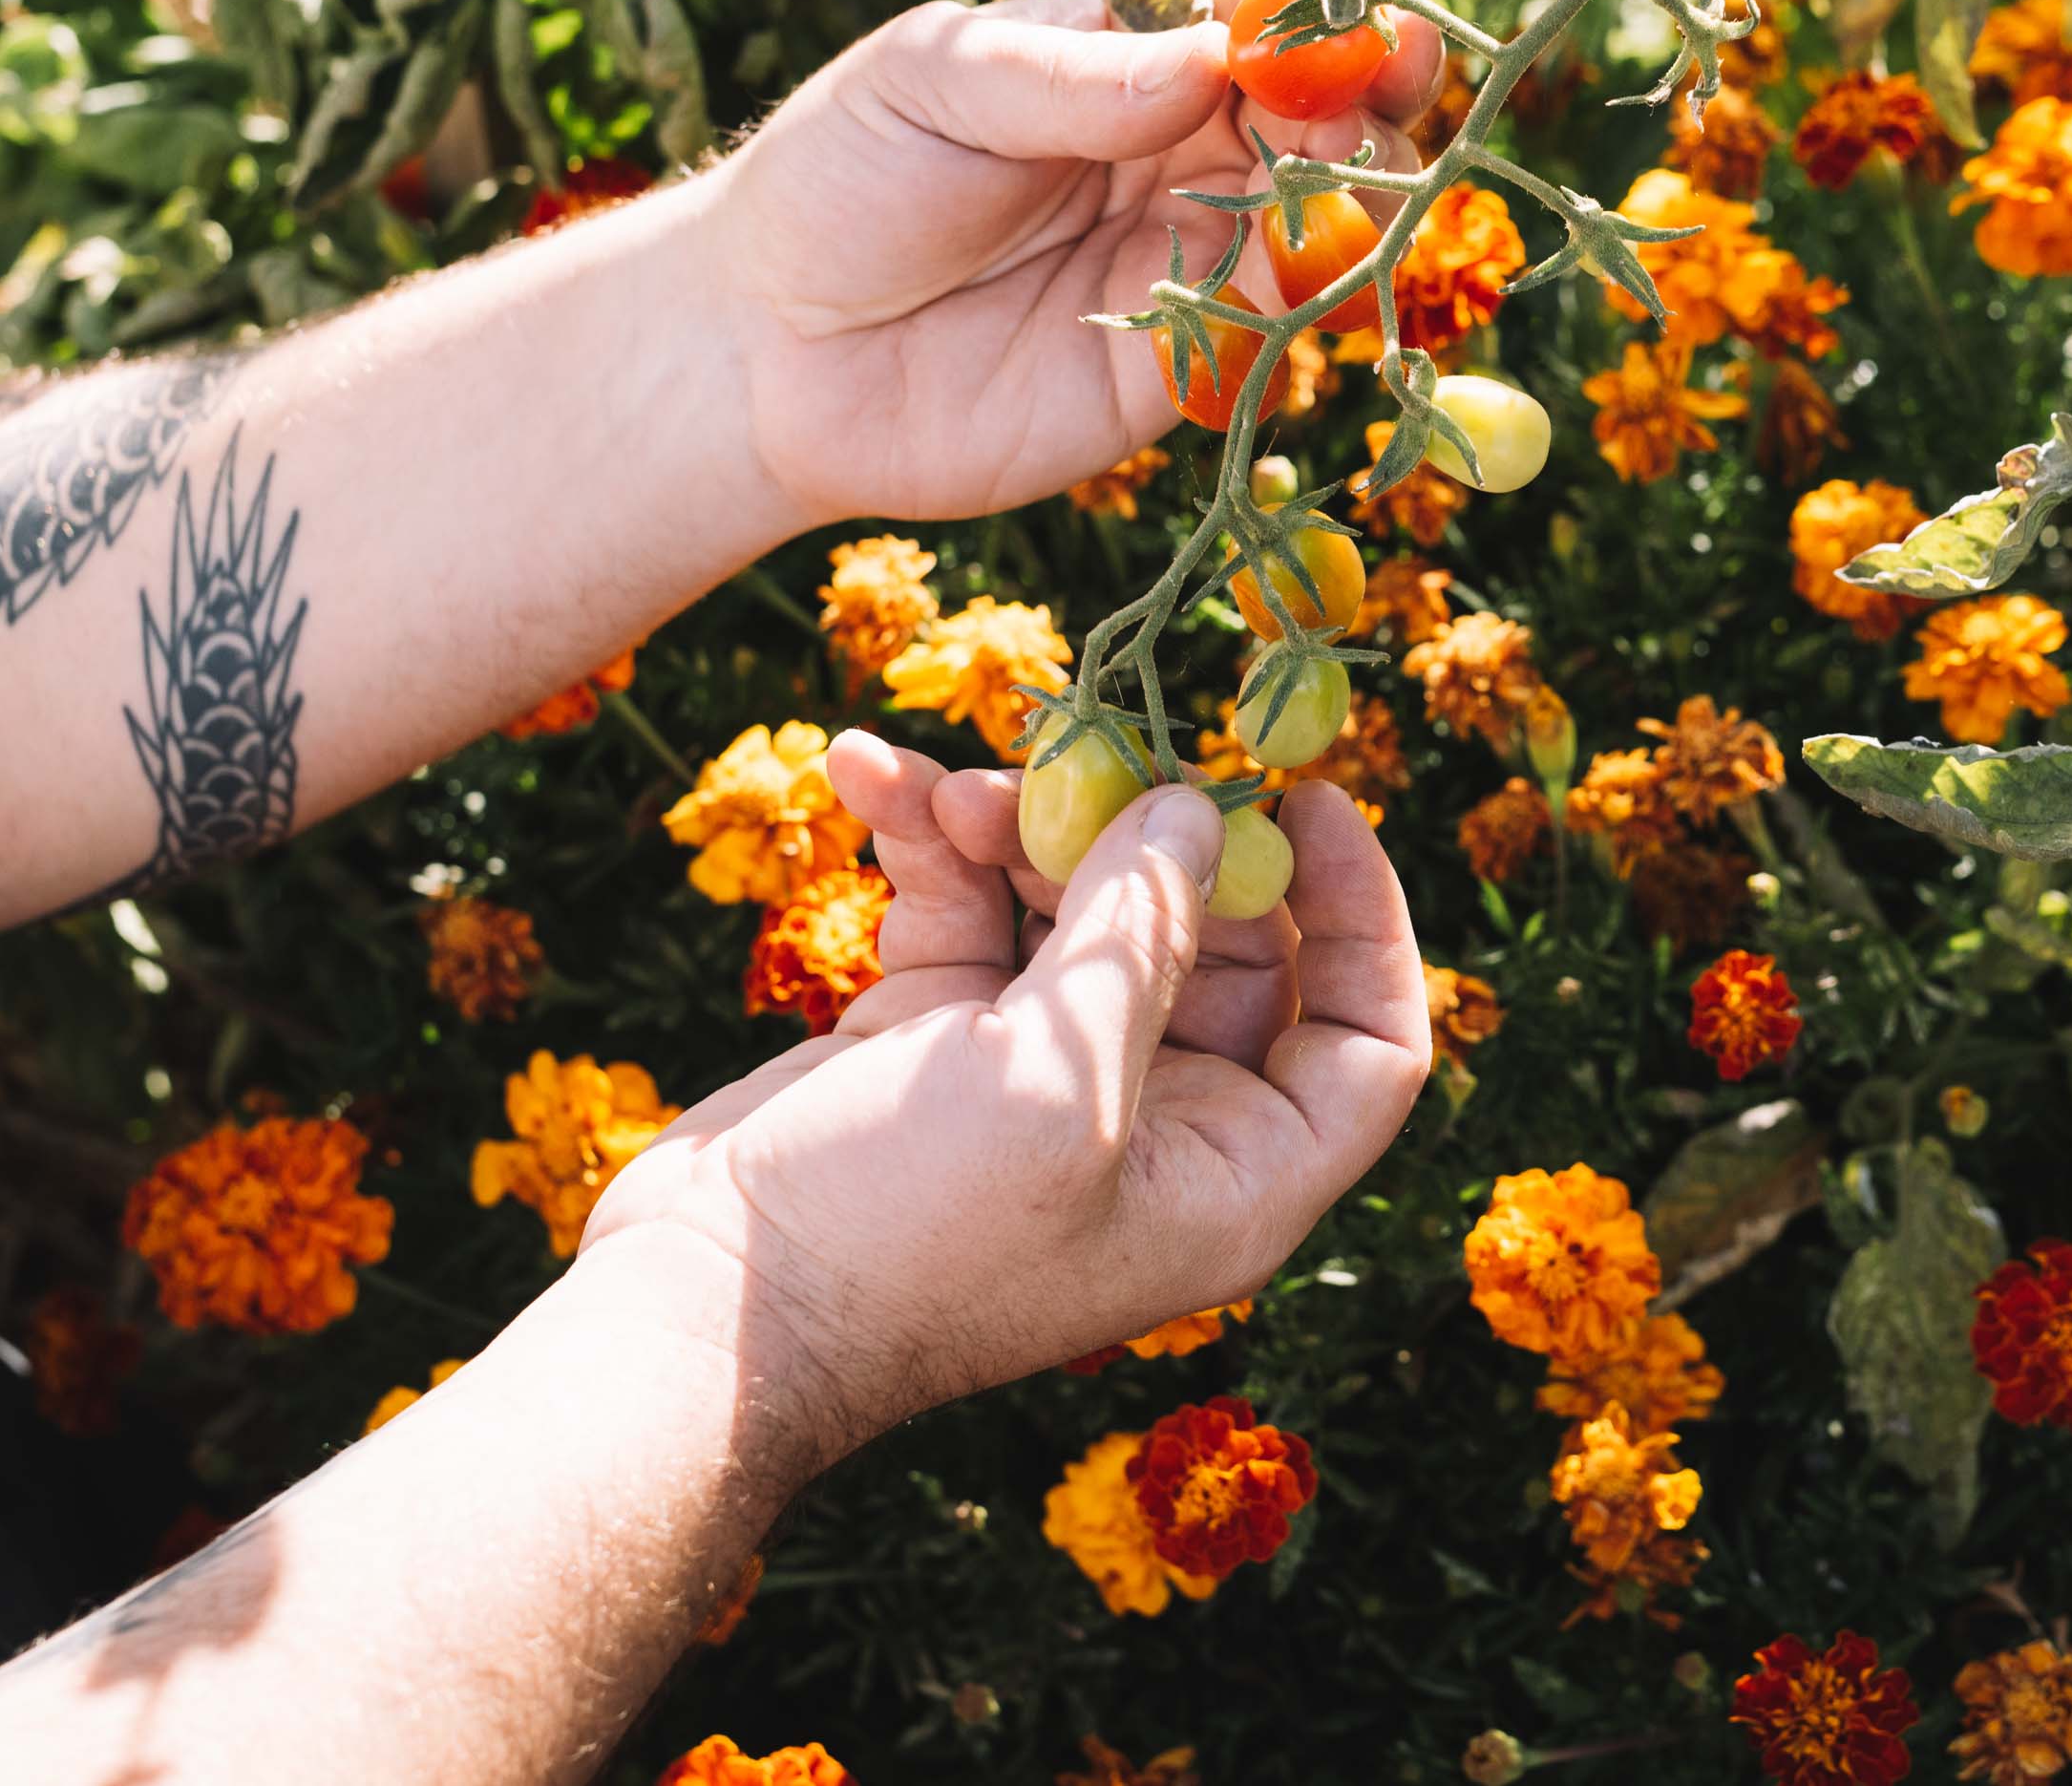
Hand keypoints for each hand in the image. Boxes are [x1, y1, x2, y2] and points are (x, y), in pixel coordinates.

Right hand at [576, 733, 1430, 1456]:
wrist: (705, 1317)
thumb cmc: (906, 1231)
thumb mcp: (1054, 1080)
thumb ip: (1139, 935)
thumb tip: (1194, 813)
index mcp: (1234, 1174)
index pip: (1366, 1042)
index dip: (1361, 917)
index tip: (1304, 797)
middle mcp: (1159, 1122)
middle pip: (1218, 938)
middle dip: (1149, 833)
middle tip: (1085, 755)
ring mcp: (1044, 1072)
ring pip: (1081, 899)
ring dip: (1019, 819)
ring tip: (942, 787)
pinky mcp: (939, 1035)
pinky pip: (967, 905)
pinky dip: (925, 838)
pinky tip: (862, 772)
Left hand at [703, 0, 1444, 525]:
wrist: (765, 351)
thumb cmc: (839, 180)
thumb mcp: (935, 83)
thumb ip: (1068, 76)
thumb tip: (1208, 60)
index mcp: (1129, 49)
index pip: (1259, 2)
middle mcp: (1180, 146)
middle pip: (1321, 106)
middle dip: (1366, 87)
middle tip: (1377, 82)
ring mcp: (1187, 254)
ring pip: (1320, 213)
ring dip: (1355, 184)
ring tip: (1340, 160)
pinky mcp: (1180, 365)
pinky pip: (1271, 326)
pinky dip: (1303, 290)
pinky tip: (1299, 258)